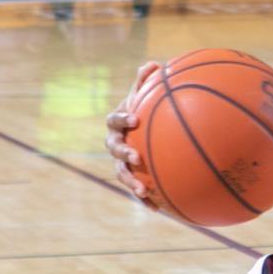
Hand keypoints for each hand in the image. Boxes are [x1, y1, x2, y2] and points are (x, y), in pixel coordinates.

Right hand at [106, 60, 162, 207]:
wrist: (140, 130)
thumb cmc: (143, 110)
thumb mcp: (143, 96)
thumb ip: (146, 82)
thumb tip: (153, 64)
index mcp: (116, 123)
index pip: (114, 120)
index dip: (122, 118)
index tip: (135, 118)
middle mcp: (114, 143)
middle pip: (113, 150)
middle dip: (123, 154)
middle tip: (136, 157)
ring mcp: (120, 162)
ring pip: (121, 173)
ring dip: (131, 182)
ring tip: (144, 190)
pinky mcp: (131, 176)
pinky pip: (137, 189)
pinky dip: (145, 199)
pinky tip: (159, 210)